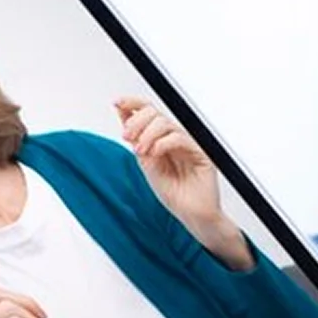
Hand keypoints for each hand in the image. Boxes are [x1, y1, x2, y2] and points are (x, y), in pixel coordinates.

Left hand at [114, 97, 245, 264]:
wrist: (191, 215)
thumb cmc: (173, 193)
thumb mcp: (146, 164)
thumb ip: (137, 141)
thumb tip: (123, 117)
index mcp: (161, 139)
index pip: (148, 112)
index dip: (132, 103)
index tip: (117, 102)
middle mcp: (174, 138)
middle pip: (155, 113)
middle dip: (137, 121)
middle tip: (127, 137)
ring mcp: (188, 144)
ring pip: (166, 123)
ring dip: (147, 134)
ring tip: (141, 151)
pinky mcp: (200, 152)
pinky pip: (180, 138)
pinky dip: (163, 143)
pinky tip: (154, 152)